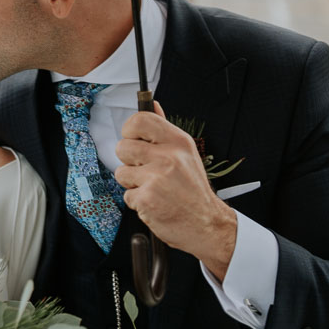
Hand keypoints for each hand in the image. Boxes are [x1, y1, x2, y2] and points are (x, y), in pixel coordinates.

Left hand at [114, 101, 237, 280]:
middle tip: (147, 171)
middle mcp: (168, 157)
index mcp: (178, 141)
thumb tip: (152, 105)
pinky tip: (155, 202)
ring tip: (154, 188)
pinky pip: (127, 195)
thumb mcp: (185, 153)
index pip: (139, 120)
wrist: (207, 224)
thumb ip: (164, 130)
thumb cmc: (193, 189)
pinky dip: (138, 202)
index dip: (129, 131)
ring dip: (133, 183)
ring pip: (121, 172)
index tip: (134, 140)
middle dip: (129, 161)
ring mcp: (157, 178)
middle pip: (122, 147)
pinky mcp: (147, 199)